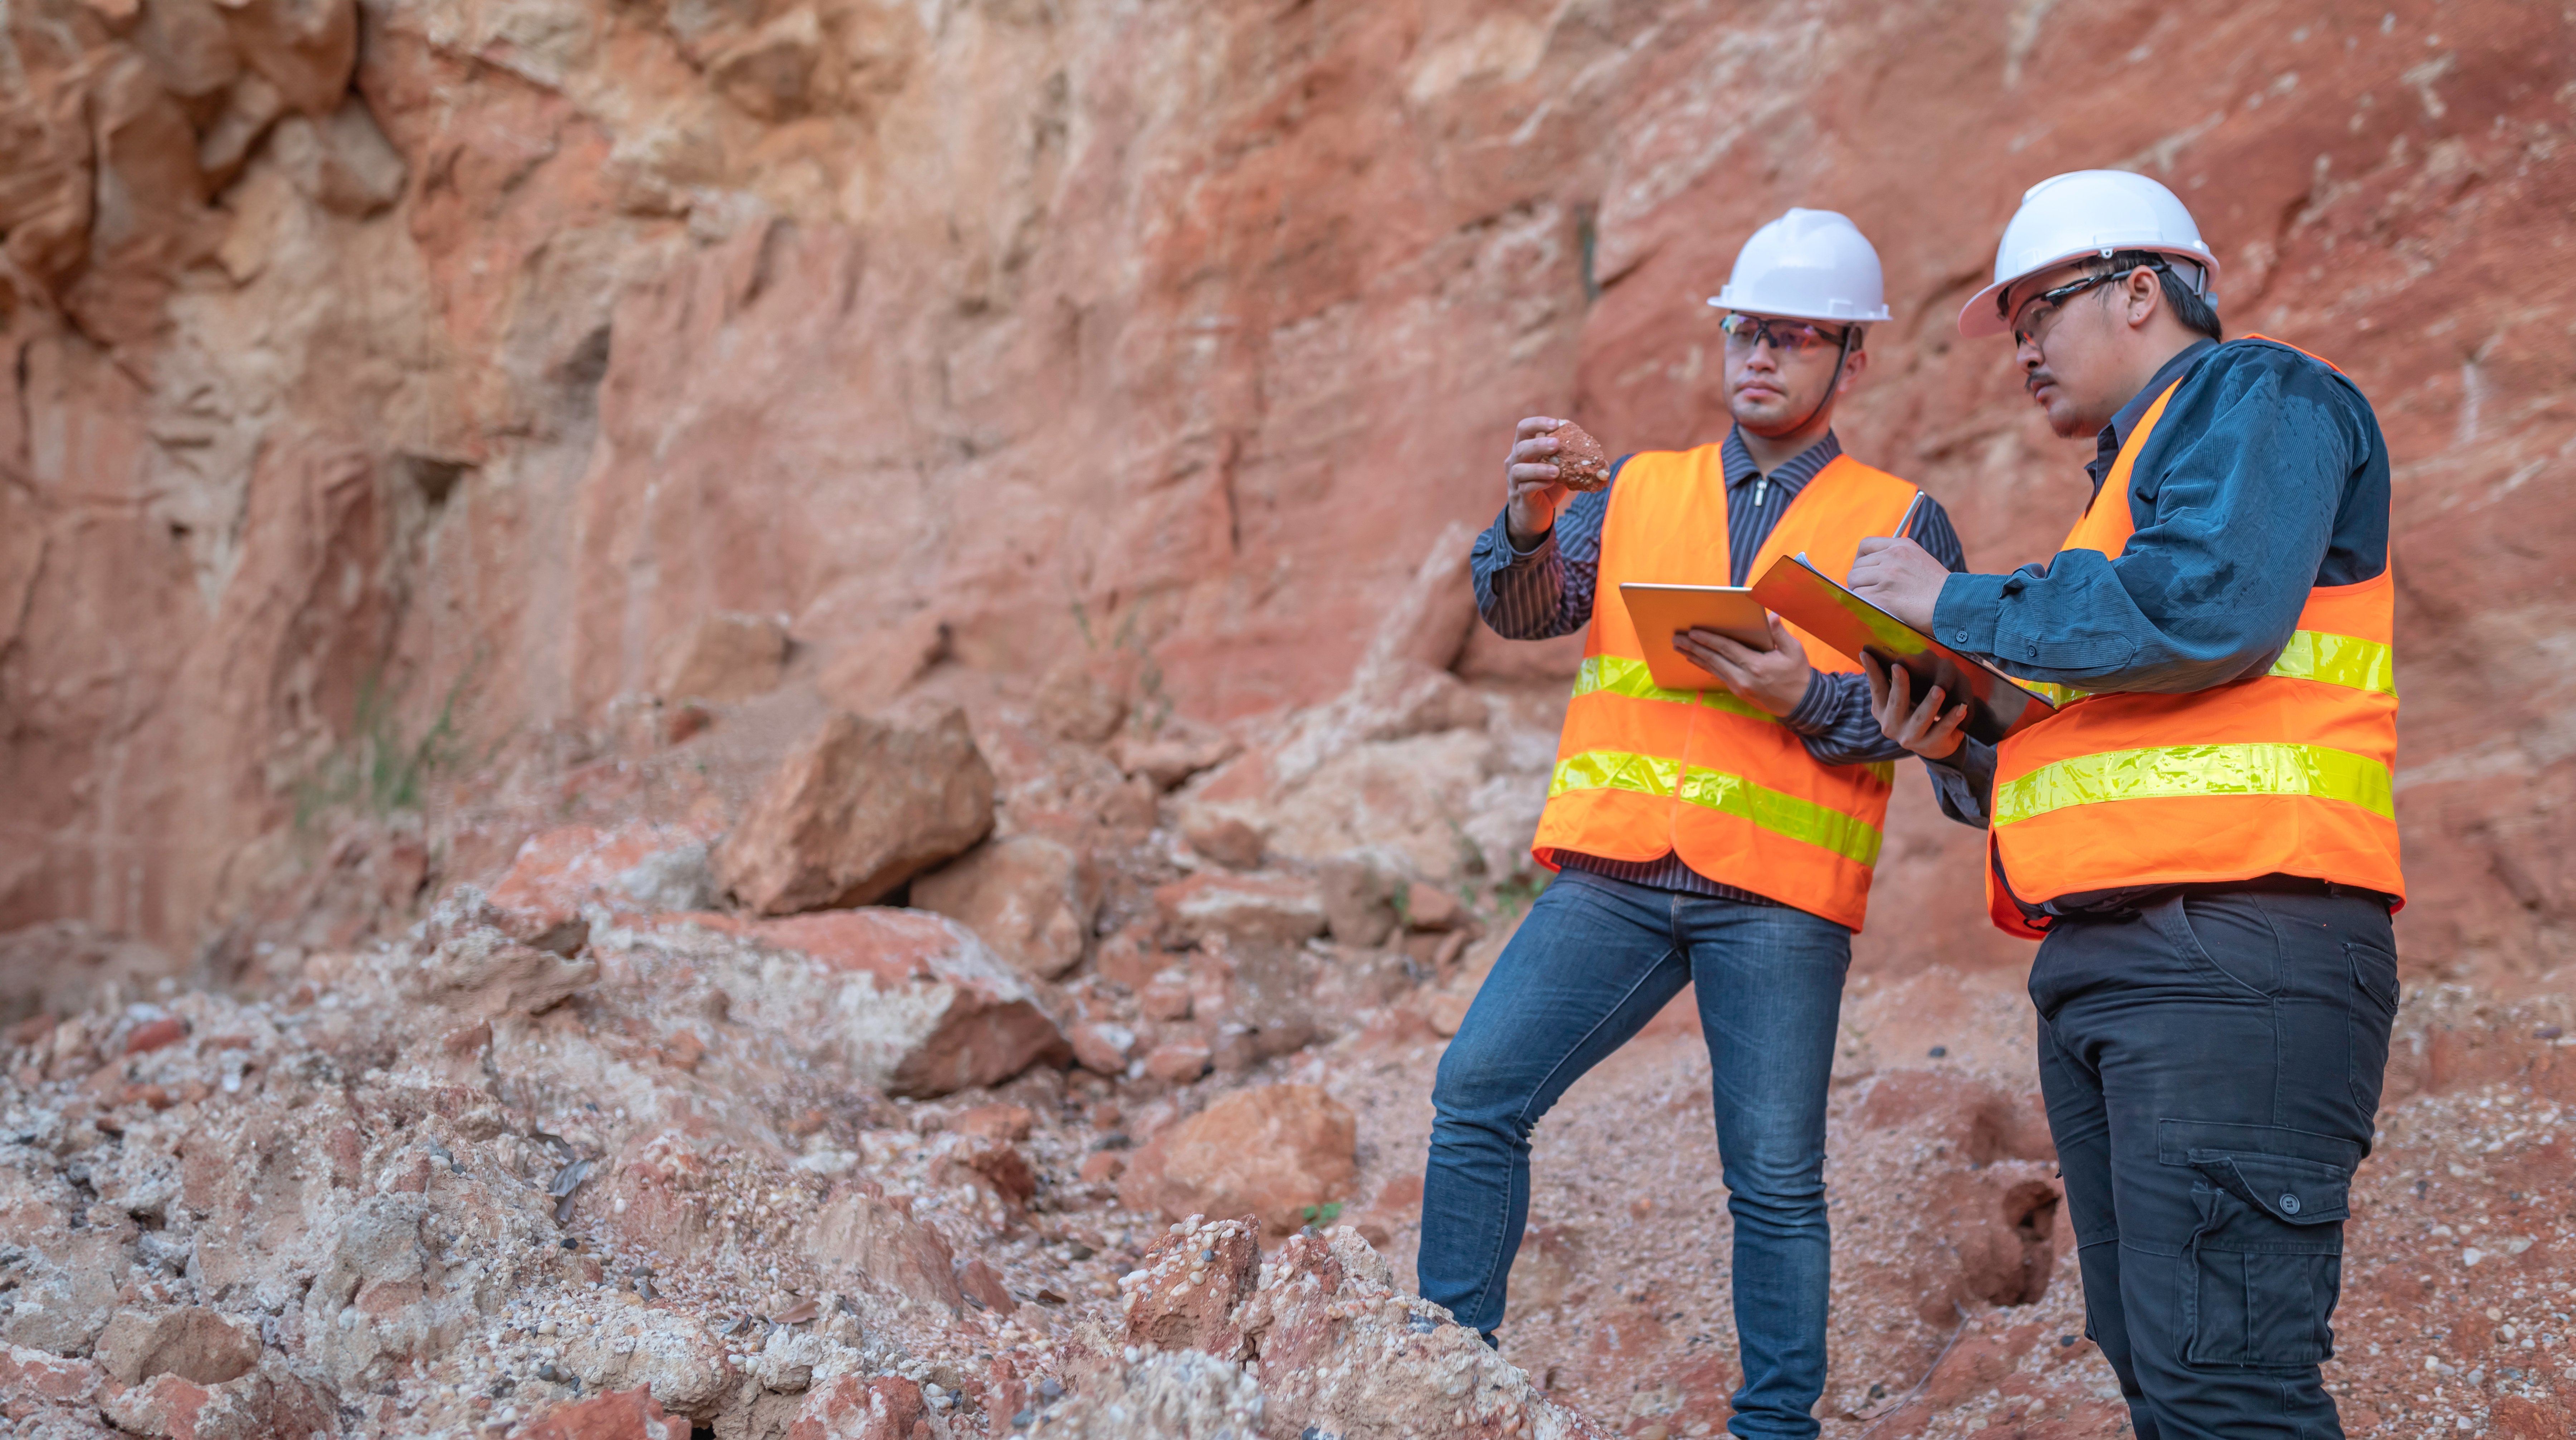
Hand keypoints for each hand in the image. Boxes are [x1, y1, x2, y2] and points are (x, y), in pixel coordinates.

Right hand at [1504, 416, 1568, 546]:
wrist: (1534, 515)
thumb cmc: (1547, 486)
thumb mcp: (1559, 468)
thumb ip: (1568, 457)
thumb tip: (1595, 451)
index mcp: (1524, 449)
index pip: (1524, 428)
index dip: (1537, 423)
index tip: (1556, 424)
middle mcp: (1514, 462)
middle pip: (1520, 447)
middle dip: (1539, 444)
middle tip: (1557, 444)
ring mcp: (1514, 480)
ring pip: (1519, 469)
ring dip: (1538, 468)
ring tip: (1556, 470)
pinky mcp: (1519, 496)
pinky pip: (1525, 488)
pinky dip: (1539, 484)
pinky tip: (1551, 483)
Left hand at [1673, 613, 1813, 716]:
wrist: (1801, 704)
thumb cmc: (1798, 675)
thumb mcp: (1794, 651)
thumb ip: (1780, 633)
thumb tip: (1771, 615)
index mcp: (1756, 666)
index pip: (1727, 649)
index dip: (1708, 640)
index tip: (1693, 632)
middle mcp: (1743, 678)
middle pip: (1713, 659)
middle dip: (1693, 648)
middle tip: (1676, 639)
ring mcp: (1739, 687)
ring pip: (1712, 669)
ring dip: (1694, 657)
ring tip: (1679, 648)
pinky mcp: (1738, 692)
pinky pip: (1717, 676)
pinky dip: (1705, 666)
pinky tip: (1695, 660)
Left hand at [1846, 536, 1949, 632]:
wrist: (1953, 605)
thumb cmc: (1939, 590)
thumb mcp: (1920, 560)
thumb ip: (1897, 559)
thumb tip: (1873, 566)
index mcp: (1901, 546)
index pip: (1866, 545)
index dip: (1861, 559)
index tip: (1866, 571)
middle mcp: (1892, 557)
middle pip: (1857, 566)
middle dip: (1862, 580)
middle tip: (1874, 592)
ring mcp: (1886, 576)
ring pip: (1854, 581)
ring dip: (1861, 592)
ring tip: (1877, 601)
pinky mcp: (1882, 596)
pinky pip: (1858, 597)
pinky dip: (1863, 605)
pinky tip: (1878, 608)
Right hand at [1862, 653, 1967, 758]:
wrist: (1932, 747)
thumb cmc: (1912, 716)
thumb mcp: (1896, 701)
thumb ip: (1887, 683)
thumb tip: (1871, 654)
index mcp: (1882, 711)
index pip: (1876, 688)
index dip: (1871, 671)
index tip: (1866, 654)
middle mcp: (1892, 726)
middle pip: (1896, 703)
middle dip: (1899, 685)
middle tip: (1899, 666)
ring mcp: (1911, 737)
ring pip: (1921, 719)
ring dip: (1930, 704)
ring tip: (1939, 690)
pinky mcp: (1932, 745)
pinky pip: (1943, 729)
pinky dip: (1952, 718)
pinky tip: (1961, 708)